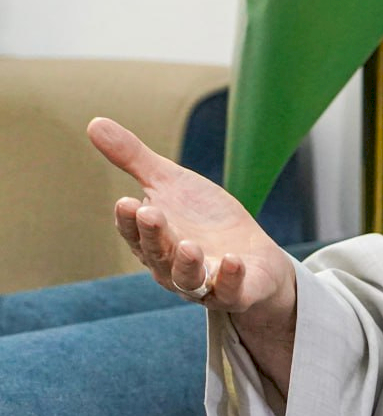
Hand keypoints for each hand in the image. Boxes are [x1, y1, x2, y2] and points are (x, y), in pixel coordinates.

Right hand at [88, 117, 297, 389]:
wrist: (254, 259)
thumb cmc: (205, 220)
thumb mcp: (172, 185)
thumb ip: (134, 159)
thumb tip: (94, 123)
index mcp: (154, 242)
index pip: (136, 233)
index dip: (130, 221)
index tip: (126, 202)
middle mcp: (173, 267)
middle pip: (158, 254)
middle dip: (153, 235)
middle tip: (149, 211)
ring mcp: (205, 283)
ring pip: (188, 279)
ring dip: (186, 263)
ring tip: (188, 244)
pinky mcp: (237, 292)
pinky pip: (231, 291)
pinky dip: (230, 278)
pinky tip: (233, 260)